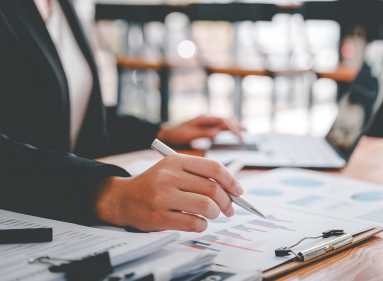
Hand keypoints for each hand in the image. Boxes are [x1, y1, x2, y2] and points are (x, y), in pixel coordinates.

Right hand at [93, 154, 243, 231]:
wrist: (122, 198)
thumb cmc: (154, 185)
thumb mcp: (172, 170)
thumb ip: (198, 175)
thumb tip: (231, 190)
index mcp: (176, 161)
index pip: (213, 168)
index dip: (231, 180)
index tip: (239, 191)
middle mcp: (169, 176)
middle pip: (212, 188)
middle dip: (227, 202)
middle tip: (229, 209)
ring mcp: (163, 196)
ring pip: (206, 206)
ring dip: (215, 214)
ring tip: (212, 215)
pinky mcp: (159, 216)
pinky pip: (193, 222)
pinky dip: (202, 225)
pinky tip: (199, 223)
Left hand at [156, 116, 243, 145]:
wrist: (168, 133)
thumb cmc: (176, 134)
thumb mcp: (188, 135)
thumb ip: (203, 133)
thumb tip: (217, 133)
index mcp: (203, 119)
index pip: (221, 120)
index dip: (232, 128)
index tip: (238, 136)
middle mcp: (207, 119)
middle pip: (226, 120)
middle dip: (236, 127)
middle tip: (244, 137)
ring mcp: (208, 122)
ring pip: (226, 121)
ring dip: (236, 125)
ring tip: (246, 131)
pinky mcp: (208, 127)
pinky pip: (222, 125)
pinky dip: (231, 127)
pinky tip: (237, 131)